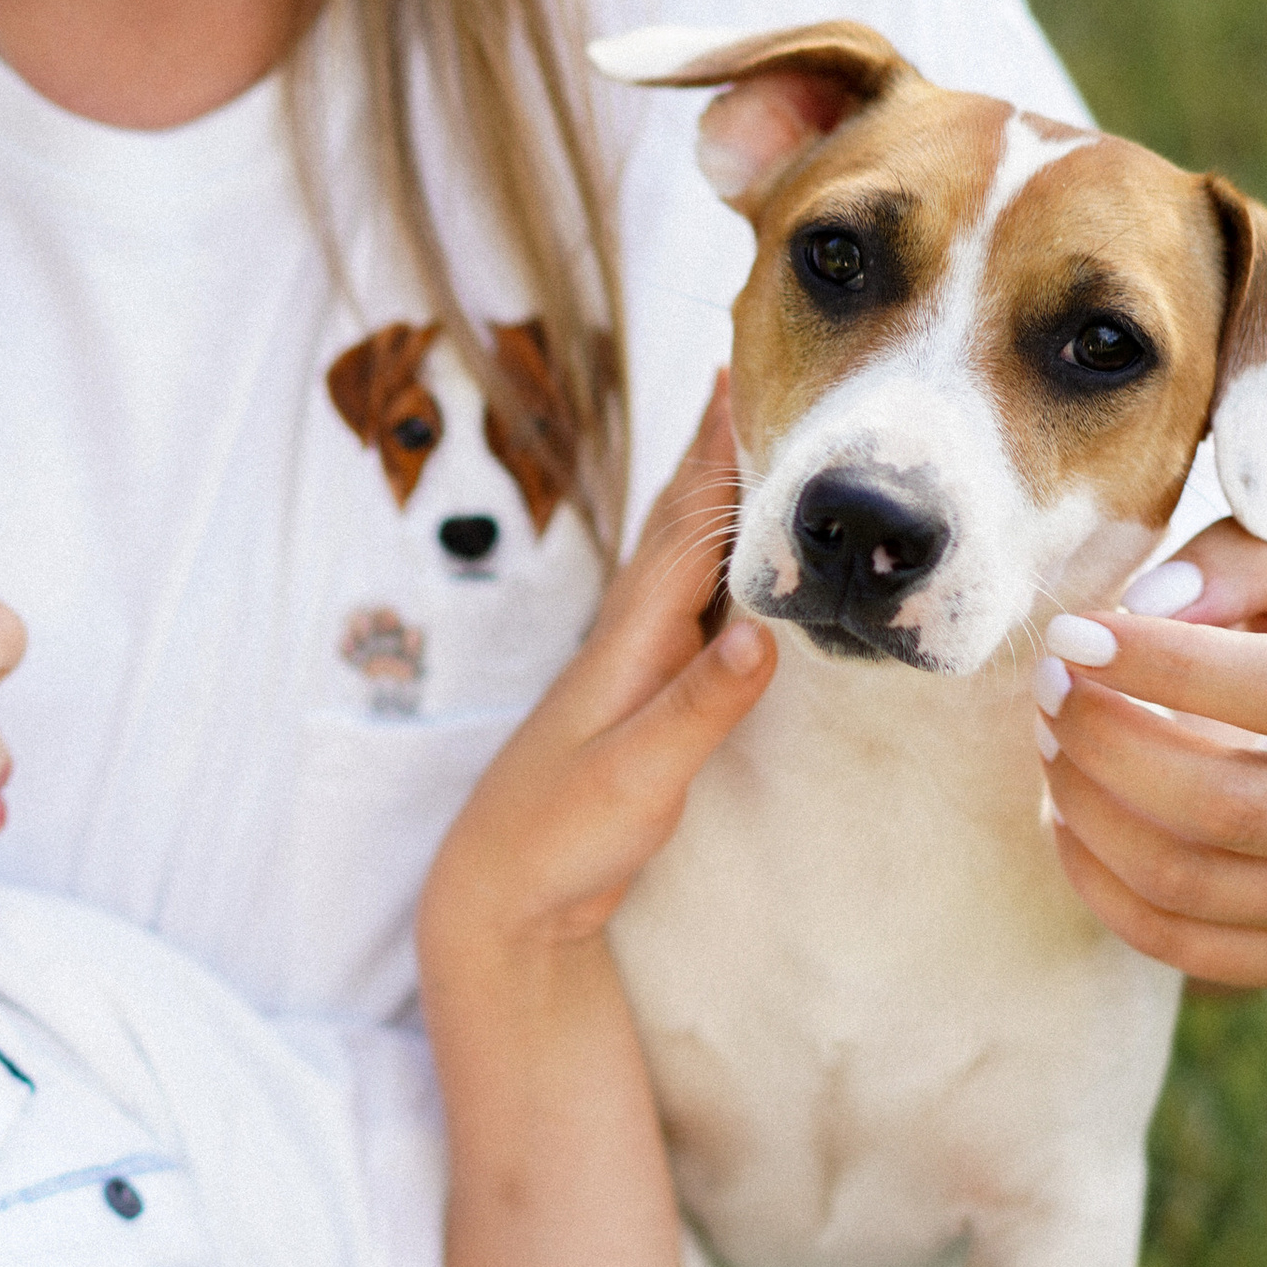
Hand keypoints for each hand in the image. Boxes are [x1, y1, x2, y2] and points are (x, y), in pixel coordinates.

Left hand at [424, 377, 774, 963]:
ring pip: (675, 556)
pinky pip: (683, 604)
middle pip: (675, 521)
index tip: (747, 373)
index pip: (686, 526)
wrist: (500, 897)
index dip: (719, 453)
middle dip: (710, 446)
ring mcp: (630, 665)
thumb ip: (700, 708)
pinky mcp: (638, 699)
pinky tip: (719, 559)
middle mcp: (628, 637)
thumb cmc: (559, 839)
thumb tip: (766, 635)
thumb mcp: (637, 779)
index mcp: (631, 640)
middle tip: (742, 368)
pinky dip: (706, 559)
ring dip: (705, 492)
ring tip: (734, 435)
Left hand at [1034, 508, 1266, 989]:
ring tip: (1050, 738)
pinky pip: (1169, 939)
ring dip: (1085, 807)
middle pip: (1224, 806)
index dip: (1164, 664)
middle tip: (1048, 686)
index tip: (1072, 634)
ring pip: (1183, 881)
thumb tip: (1151, 602)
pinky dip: (1094, 877)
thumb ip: (1244, 557)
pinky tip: (1068, 811)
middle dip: (1105, 742)